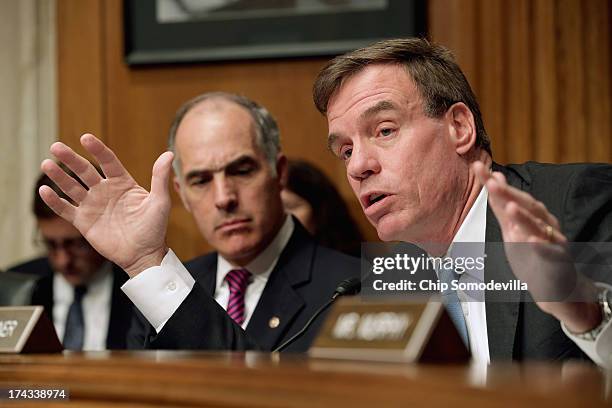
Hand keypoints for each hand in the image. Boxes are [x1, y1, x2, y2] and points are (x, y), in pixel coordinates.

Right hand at [40, 133, 173, 276]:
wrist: (144, 255)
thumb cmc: (155, 228)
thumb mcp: (160, 202)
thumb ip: (160, 178)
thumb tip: (169, 154)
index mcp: (122, 183)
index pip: (107, 161)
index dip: (97, 149)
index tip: (86, 138)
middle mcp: (105, 191)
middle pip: (84, 171)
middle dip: (71, 159)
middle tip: (56, 147)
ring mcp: (93, 205)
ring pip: (72, 187)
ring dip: (59, 176)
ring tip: (46, 164)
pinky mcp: (83, 222)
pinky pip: (65, 209)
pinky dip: (54, 201)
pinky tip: (44, 191)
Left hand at [472, 162, 600, 332]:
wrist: (555, 286)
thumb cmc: (532, 255)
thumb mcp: (511, 229)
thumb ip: (502, 206)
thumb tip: (494, 178)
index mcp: (531, 216)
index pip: (510, 195)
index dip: (494, 182)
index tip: (478, 167)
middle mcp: (544, 224)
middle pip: (526, 207)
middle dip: (509, 195)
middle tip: (492, 183)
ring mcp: (552, 243)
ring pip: (538, 228)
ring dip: (524, 217)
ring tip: (510, 207)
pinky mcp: (558, 263)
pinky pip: (549, 255)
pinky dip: (541, 247)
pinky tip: (531, 241)